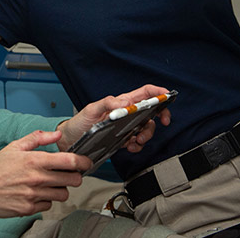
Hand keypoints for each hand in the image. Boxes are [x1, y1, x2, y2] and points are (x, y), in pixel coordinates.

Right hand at [0, 130, 90, 217]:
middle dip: (74, 177)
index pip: (69, 161)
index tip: (86, 162)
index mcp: (34, 160)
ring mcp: (34, 195)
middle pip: (73, 180)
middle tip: (68, 174)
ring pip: (63, 194)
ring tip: (50, 184)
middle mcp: (36, 178)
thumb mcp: (14, 147)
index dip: (83, 161)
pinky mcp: (29, 209)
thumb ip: (37, 139)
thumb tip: (56, 134)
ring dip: (60, 189)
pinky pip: (48, 206)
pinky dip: (46, 201)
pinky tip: (36, 194)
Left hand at [56, 84, 171, 152]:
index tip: (168, 97)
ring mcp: (126, 126)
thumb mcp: (91, 109)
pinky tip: (130, 146)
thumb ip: (108, 103)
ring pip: (146, 128)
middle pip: (151, 112)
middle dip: (159, 117)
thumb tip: (125, 103)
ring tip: (137, 140)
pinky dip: (137, 146)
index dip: (158, 92)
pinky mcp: (123, 139)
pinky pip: (137, 142)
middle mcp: (126, 113)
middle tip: (161, 123)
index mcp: (121, 102)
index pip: (145, 93)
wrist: (71, 141)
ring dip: (146, 135)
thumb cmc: (79, 122)